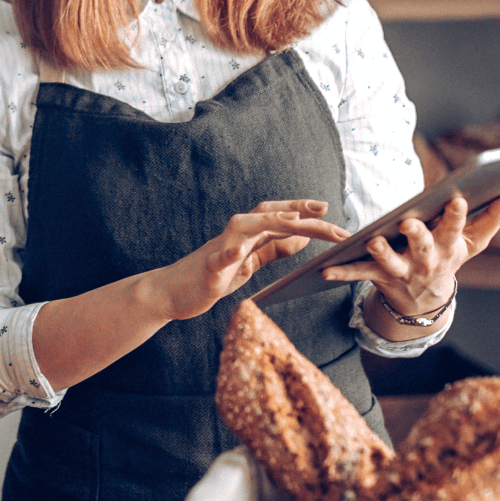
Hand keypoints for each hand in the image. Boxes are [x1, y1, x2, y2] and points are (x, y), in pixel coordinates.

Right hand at [157, 198, 349, 319]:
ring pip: (243, 227)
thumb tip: (303, 237)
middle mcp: (235, 236)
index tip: (326, 208)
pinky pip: (217, 260)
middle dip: (295, 209)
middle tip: (324, 210)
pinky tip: (239, 252)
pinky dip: (228, 254)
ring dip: (268, 221)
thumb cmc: (212, 277)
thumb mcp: (249, 262)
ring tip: (292, 221)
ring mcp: (219, 250)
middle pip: (266, 214)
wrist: (173, 292)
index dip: (301, 210)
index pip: (278, 216)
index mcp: (248, 236)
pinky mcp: (207, 270)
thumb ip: (274, 248)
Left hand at [322, 189, 499, 320]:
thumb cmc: (451, 257)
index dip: (455, 215)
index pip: (455, 228)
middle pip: (423, 246)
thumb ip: (496, 216)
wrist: (424, 300)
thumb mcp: (475, 243)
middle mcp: (426, 260)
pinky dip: (341, 273)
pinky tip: (324, 271)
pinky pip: (358, 274)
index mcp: (450, 247)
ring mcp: (401, 270)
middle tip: (410, 223)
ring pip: (390, 261)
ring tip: (372, 242)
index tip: (457, 198)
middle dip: (418, 235)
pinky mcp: (377, 277)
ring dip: (381, 253)